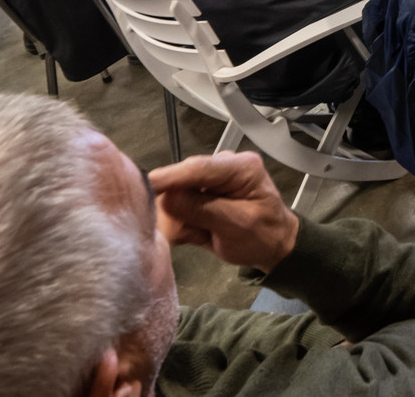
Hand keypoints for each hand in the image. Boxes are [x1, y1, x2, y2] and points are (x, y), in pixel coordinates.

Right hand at [150, 151, 299, 272]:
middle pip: (178, 183)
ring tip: (207, 233)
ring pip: (171, 199)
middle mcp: (220, 166)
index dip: (168, 178)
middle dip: (180, 213)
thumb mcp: (238, 225)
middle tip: (201, 233)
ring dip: (183, 223)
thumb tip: (167, 198)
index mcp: (240, 167)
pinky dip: (183, 226)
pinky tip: (202, 232)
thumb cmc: (264, 235)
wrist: (271, 247)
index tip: (143, 187)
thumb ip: (203, 210)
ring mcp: (206, 180)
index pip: (196, 168)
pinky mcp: (195, 194)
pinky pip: (173, 210)